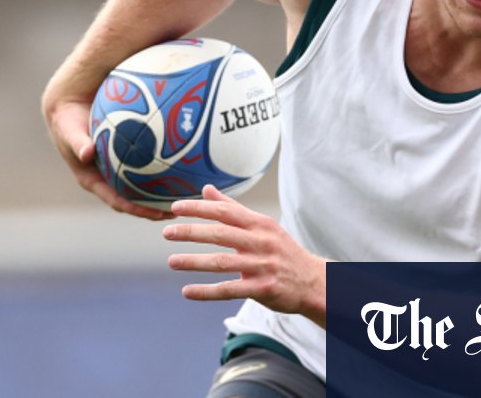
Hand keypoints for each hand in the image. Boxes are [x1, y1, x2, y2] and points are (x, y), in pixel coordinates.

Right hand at [43, 97, 173, 220]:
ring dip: (162, 192)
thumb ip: (78, 142)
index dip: (138, 210)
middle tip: (179, 210)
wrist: (68, 109)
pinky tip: (182, 162)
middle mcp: (106, 180)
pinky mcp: (123, 158)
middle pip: (134, 200)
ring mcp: (115, 170)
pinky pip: (145, 166)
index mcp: (93, 181)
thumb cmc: (67, 122)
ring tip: (187, 193)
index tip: (157, 214)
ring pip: (142, 186)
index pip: (118, 202)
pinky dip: (161, 167)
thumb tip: (86, 153)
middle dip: (156, 207)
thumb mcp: (69, 132)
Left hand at [164, 186, 327, 326]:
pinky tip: (187, 291)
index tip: (176, 208)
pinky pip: (230, 290)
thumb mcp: (262, 226)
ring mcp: (263, 266)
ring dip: (194, 262)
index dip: (199, 208)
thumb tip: (206, 189)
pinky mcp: (263, 288)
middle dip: (191, 232)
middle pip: (221, 234)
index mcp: (260, 224)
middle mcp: (262, 242)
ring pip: (222, 262)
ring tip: (172, 261)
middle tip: (167, 232)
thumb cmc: (282, 251)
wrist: (313, 281)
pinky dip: (206, 291)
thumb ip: (233, 209)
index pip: (225, 211)